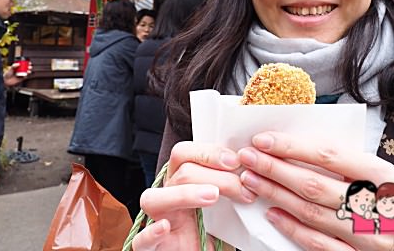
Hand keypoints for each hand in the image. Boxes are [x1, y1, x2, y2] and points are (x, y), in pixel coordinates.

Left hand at [3, 62, 32, 86]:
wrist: (6, 81)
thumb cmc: (7, 74)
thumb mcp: (10, 69)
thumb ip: (14, 66)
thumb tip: (19, 64)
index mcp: (18, 67)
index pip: (23, 64)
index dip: (27, 63)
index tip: (29, 62)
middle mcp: (20, 70)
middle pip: (26, 68)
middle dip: (29, 67)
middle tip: (30, 67)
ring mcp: (21, 74)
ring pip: (26, 72)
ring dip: (29, 71)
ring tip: (29, 71)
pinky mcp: (21, 79)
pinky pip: (25, 77)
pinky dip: (26, 76)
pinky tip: (26, 75)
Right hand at [131, 141, 254, 249]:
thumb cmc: (216, 233)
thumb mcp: (226, 207)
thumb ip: (232, 188)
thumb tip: (253, 166)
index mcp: (181, 182)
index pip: (184, 153)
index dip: (208, 152)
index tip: (235, 160)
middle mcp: (166, 197)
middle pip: (177, 172)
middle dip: (212, 174)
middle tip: (240, 185)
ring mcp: (156, 221)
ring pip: (153, 198)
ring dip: (184, 194)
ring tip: (212, 197)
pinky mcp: (152, 249)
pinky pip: (140, 241)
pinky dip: (150, 233)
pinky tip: (164, 227)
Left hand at [238, 132, 393, 250]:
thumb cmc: (382, 194)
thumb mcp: (371, 170)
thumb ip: (338, 157)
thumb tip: (288, 143)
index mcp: (379, 175)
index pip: (328, 155)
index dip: (291, 146)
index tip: (262, 140)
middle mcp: (373, 204)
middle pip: (313, 184)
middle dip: (274, 169)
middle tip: (247, 158)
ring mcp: (364, 235)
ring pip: (310, 212)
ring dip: (275, 194)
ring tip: (251, 180)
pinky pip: (316, 243)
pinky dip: (291, 226)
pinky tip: (271, 213)